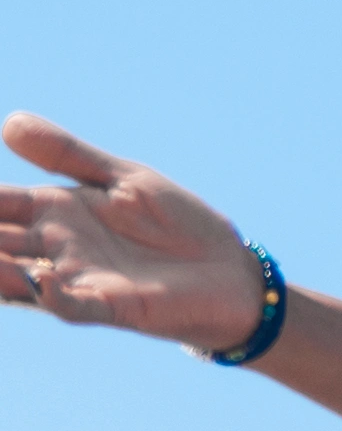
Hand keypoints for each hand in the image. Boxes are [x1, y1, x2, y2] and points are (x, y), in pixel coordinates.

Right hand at [0, 114, 274, 347]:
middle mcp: (55, 249)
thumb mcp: (121, 179)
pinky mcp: (115, 306)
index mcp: (53, 213)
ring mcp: (81, 279)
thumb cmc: (175, 225)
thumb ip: (67, 155)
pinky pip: (76, 306)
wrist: (230, 271)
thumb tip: (9, 124)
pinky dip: (59, 296)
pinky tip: (45, 281)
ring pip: (21, 279)